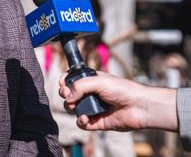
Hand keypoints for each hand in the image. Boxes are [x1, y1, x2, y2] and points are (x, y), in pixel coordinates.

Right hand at [58, 71, 177, 131]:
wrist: (140, 107)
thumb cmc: (123, 90)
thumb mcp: (98, 81)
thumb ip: (79, 86)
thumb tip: (66, 96)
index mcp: (91, 80)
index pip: (72, 80)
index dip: (65, 81)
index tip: (63, 84)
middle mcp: (91, 94)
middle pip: (69, 94)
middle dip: (65, 95)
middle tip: (66, 95)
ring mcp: (94, 108)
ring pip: (73, 109)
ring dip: (71, 108)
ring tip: (74, 107)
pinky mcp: (98, 122)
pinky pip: (83, 123)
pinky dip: (81, 121)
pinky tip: (85, 118)